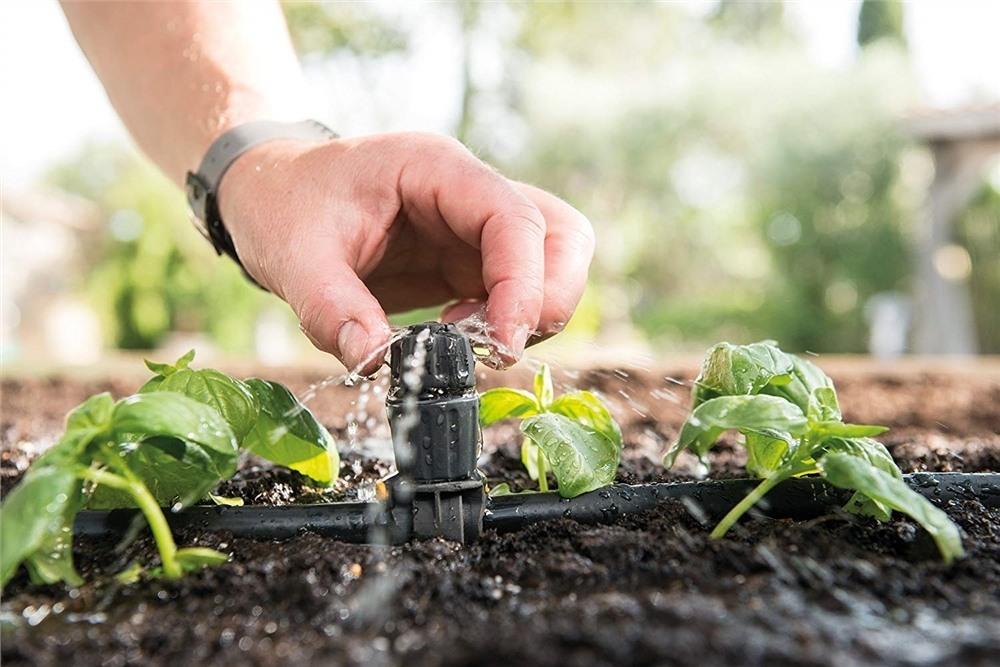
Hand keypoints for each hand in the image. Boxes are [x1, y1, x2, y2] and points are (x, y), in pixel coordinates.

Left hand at [217, 132, 593, 373]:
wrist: (270, 192)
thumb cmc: (282, 204)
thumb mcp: (293, 255)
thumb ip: (332, 308)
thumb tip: (376, 361)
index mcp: (436, 169)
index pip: (515, 218)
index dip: (525, 285)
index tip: (501, 343)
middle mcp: (469, 193)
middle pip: (561, 235)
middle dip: (549, 298)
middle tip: (496, 346)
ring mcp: (474, 227)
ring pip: (554, 262)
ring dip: (535, 312)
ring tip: (474, 342)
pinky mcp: (468, 260)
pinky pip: (519, 290)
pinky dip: (508, 323)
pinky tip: (460, 338)